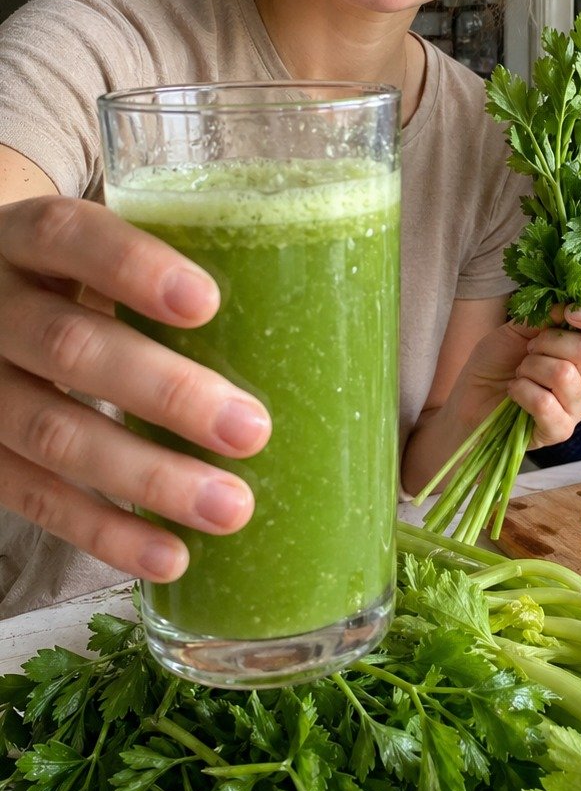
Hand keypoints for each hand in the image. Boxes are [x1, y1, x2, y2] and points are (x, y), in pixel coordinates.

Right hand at [0, 197, 269, 583]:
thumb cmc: (87, 275)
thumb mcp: (115, 248)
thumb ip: (188, 261)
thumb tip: (339, 300)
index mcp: (30, 237)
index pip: (69, 235)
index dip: (130, 267)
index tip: (206, 303)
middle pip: (69, 347)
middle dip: (165, 393)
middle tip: (252, 429)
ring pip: (51, 433)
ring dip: (148, 478)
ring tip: (232, 508)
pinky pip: (34, 499)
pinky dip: (105, 533)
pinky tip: (171, 556)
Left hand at [457, 302, 580, 450]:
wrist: (471, 398)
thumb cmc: (498, 363)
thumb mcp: (519, 329)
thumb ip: (545, 316)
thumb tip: (566, 306)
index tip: (568, 313)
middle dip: (547, 343)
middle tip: (528, 351)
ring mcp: (577, 407)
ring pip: (564, 375)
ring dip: (530, 368)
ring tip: (520, 373)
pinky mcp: (560, 430)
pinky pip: (546, 403)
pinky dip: (522, 391)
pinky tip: (514, 392)